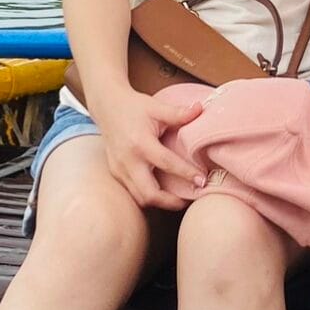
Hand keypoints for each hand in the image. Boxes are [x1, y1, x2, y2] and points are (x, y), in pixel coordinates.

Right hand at [93, 87, 206, 210]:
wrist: (107, 107)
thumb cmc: (134, 107)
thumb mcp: (156, 107)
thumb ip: (178, 112)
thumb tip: (201, 109)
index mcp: (140, 143)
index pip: (166, 163)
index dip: (186, 173)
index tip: (202, 180)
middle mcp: (127, 160)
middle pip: (149, 193)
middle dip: (171, 202)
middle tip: (191, 199)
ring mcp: (119, 169)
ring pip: (140, 198)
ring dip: (160, 202)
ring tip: (179, 198)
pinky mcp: (116, 173)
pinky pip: (133, 192)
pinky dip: (149, 196)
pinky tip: (164, 192)